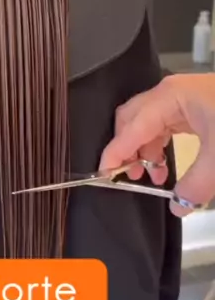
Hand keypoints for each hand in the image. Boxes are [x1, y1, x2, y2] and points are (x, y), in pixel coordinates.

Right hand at [99, 74, 214, 215]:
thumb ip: (195, 187)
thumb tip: (177, 207)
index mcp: (171, 97)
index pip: (132, 126)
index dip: (116, 150)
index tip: (103, 173)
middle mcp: (171, 93)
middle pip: (133, 118)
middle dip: (127, 148)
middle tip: (126, 178)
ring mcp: (183, 97)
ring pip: (148, 122)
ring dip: (144, 150)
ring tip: (150, 177)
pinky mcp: (195, 106)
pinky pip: (164, 124)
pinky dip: (159, 145)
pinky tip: (166, 167)